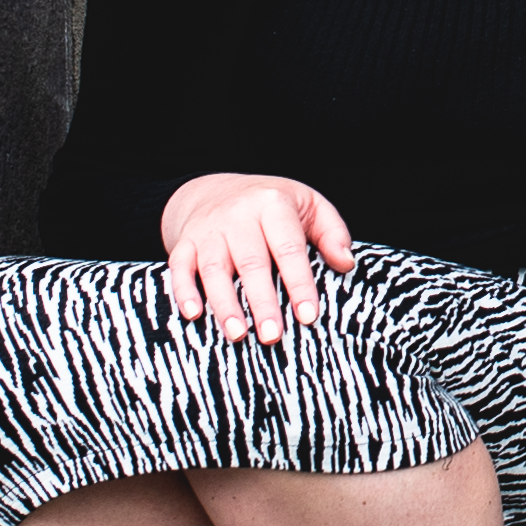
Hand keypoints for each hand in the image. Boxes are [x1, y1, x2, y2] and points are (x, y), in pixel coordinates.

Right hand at [158, 173, 354, 343]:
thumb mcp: (309, 204)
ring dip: (225, 305)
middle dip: (262, 302)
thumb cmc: (272, 204)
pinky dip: (183, 291)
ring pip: (214, 269)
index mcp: (273, 205)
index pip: (289, 248)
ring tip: (238, 335)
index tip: (308, 316)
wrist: (215, 189)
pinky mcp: (184, 243)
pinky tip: (193, 315)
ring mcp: (208, 230)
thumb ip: (332, 232)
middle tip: (273, 336)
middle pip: (251, 263)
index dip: (299, 283)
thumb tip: (346, 264)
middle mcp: (238, 216)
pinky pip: (179, 267)